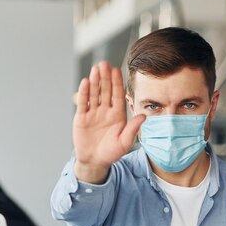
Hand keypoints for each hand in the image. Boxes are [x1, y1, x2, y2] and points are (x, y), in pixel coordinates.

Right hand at [73, 61, 145, 183]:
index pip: (117, 95)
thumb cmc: (111, 153)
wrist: (94, 162)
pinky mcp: (81, 118)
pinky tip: (85, 82)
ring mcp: (93, 113)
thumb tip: (144, 116)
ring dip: (95, 82)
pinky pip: (83, 103)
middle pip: (105, 91)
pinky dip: (84, 93)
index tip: (117, 70)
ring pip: (94, 94)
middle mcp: (105, 111)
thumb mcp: (124, 142)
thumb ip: (132, 129)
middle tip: (104, 63)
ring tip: (95, 69)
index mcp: (117, 115)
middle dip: (105, 77)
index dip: (117, 82)